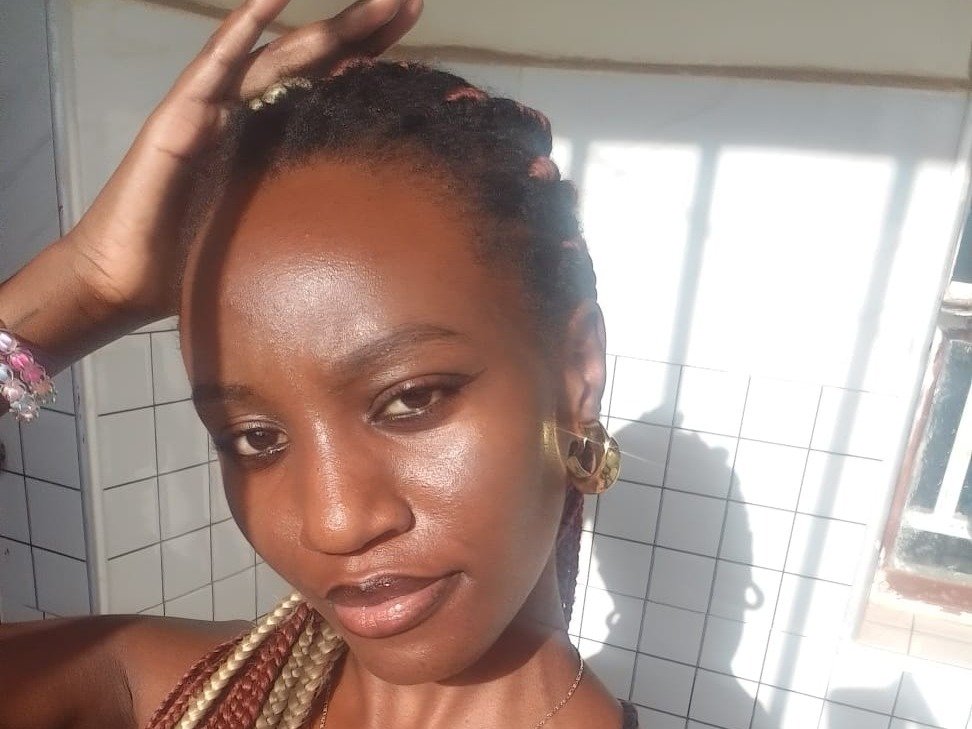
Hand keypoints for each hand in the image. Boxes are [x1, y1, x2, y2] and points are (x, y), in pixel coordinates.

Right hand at [68, 0, 421, 321]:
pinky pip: (214, 68)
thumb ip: (313, 215)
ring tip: (373, 1)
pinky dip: (240, 31)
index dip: (370, 57)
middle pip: (314, 63)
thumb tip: (374, 229)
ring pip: (278, 57)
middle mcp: (248, 113)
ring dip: (325, 28)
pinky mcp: (180, 118)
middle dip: (362, 31)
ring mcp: (214, 109)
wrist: (129, 279)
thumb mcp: (275, 234)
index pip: (329, 86)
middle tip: (409, 2)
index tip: (414, 31)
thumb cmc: (198, 261)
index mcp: (273, 136)